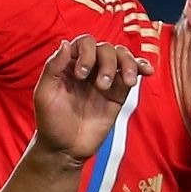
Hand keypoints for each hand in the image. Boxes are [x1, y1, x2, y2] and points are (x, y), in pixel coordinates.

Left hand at [26, 35, 151, 167]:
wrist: (65, 148)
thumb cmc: (50, 122)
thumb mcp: (44, 94)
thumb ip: (53, 67)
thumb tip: (66, 43)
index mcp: (69, 64)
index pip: (84, 43)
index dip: (86, 52)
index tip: (81, 75)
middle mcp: (88, 68)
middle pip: (105, 48)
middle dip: (106, 63)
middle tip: (100, 86)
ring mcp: (104, 79)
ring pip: (121, 56)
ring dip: (126, 64)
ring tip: (126, 83)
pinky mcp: (118, 93)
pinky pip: (132, 73)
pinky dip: (141, 67)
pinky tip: (146, 71)